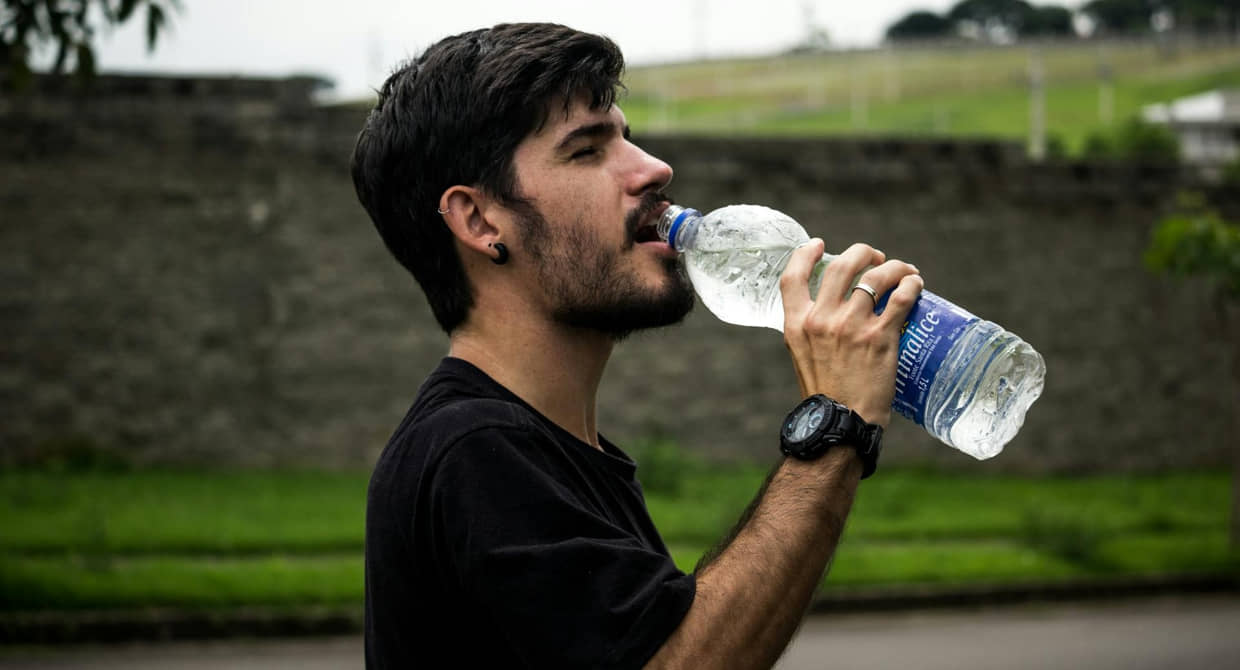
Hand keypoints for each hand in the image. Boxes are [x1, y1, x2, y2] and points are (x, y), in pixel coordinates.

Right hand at [780, 240, 922, 427]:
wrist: (840, 424)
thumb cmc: (825, 395)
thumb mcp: (803, 357)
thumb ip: (811, 331)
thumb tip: (830, 312)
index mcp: (797, 325)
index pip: (792, 277)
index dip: (804, 253)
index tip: (818, 245)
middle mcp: (822, 320)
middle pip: (842, 266)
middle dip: (862, 253)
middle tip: (875, 258)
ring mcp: (851, 326)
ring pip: (876, 276)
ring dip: (894, 266)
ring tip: (903, 270)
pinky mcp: (880, 337)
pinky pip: (901, 297)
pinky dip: (911, 285)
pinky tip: (916, 284)